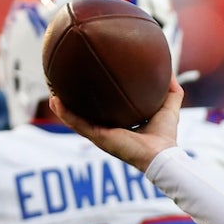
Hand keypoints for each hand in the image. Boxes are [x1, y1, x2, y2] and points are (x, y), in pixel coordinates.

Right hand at [50, 77, 183, 171]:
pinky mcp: (98, 138)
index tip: (89, 85)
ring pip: (76, 120)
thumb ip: (171, 89)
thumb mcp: (169, 106)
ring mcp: (100, 135)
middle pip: (86, 115)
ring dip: (63, 108)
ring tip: (52, 92)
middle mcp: (108, 130)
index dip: (96, 100)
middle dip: (74, 103)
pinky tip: (55, 101)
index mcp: (121, 125)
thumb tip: (170, 71)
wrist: (161, 153)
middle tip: (64, 87)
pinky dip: (65, 114)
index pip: (105, 112)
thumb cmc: (166, 135)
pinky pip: (78, 124)